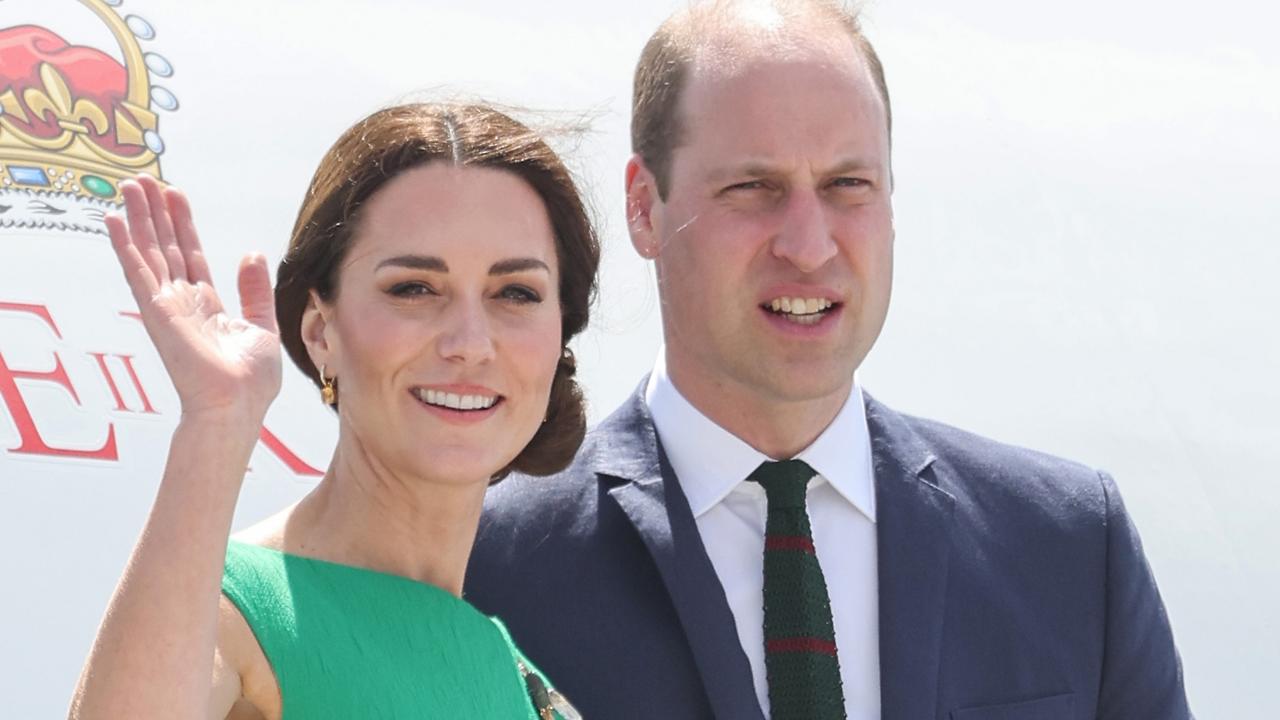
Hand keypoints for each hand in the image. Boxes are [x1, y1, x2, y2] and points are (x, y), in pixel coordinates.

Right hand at [105, 175, 281, 420]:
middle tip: (146, 179)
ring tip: (129, 186)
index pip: (191, 254)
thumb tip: (252, 253)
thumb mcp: (262, 326)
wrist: (238, 407)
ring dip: (138, 219)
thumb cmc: (250, 382)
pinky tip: (112, 221)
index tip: (175, 195)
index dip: (183, 224)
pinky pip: (138, 272)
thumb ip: (254, 291)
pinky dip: (124, 246)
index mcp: (207, 305)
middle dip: (156, 213)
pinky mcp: (157, 312)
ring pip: (150, 252)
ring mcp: (167, 306)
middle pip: (166, 247)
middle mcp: (183, 302)